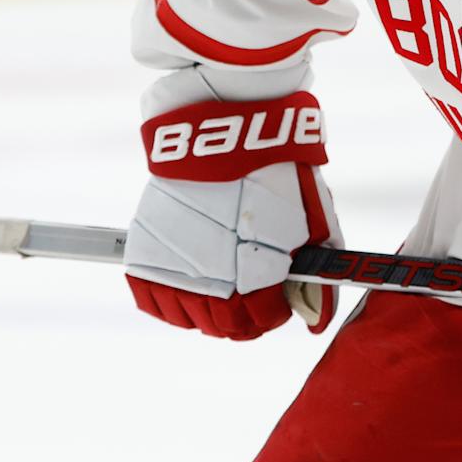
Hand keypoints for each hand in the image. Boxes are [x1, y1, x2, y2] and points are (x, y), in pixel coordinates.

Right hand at [124, 86, 340, 340]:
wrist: (222, 133)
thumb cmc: (275, 176)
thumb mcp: (312, 225)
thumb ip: (316, 280)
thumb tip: (317, 321)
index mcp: (255, 279)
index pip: (262, 323)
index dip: (274, 310)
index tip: (275, 292)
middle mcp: (211, 283)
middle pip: (225, 328)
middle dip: (242, 312)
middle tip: (247, 285)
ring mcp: (173, 270)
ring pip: (189, 319)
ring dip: (206, 307)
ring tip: (218, 276)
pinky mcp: (144, 255)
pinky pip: (152, 302)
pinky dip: (169, 298)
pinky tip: (188, 277)